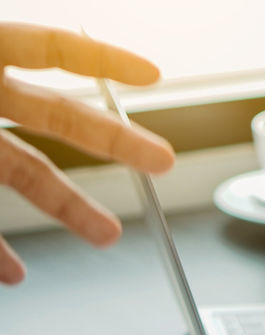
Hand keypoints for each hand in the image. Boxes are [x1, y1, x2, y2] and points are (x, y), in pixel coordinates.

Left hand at [0, 23, 174, 284]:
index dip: (102, 59)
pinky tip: (17, 271)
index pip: (48, 47)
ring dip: (68, 207)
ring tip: (106, 236)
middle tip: (161, 163)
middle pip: (58, 115)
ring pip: (25, 172)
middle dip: (116, 142)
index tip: (151, 76)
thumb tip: (35, 97)